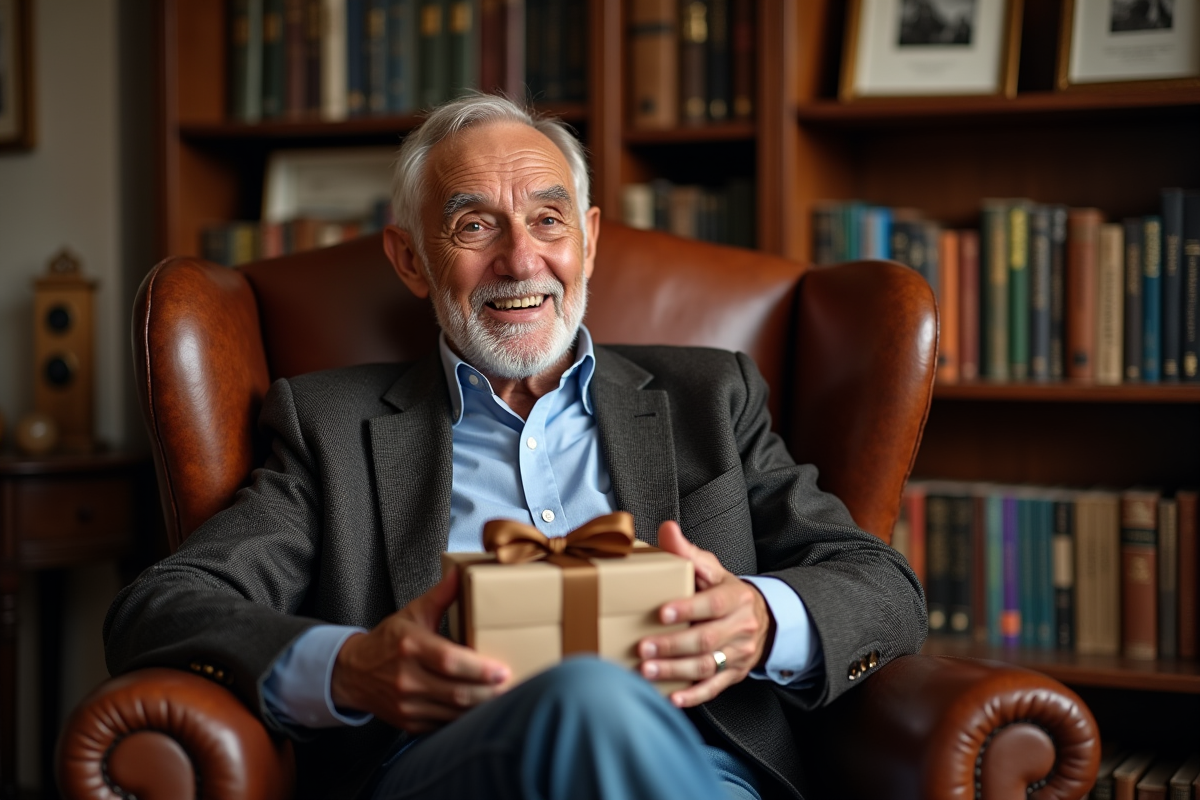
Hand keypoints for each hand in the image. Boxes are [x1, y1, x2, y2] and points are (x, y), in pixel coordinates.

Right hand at [331, 568, 510, 732]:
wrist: (354, 672)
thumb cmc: (390, 639)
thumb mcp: (413, 612)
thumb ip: (441, 594)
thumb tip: (463, 571)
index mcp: (410, 646)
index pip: (449, 661)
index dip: (479, 669)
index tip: (503, 669)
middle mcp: (406, 677)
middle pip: (456, 692)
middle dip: (489, 692)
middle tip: (512, 685)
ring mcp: (406, 704)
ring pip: (452, 713)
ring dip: (480, 708)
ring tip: (503, 698)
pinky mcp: (409, 723)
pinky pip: (443, 724)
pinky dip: (464, 719)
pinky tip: (480, 710)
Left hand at [637, 521, 773, 707]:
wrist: (760, 619)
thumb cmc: (725, 591)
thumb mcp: (712, 568)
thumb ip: (687, 552)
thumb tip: (666, 529)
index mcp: (736, 597)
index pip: (713, 604)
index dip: (688, 609)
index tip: (661, 612)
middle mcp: (740, 626)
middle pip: (707, 639)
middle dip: (673, 645)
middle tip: (643, 648)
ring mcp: (738, 653)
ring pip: (707, 665)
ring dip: (675, 671)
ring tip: (646, 671)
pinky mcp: (732, 674)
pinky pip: (714, 688)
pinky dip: (693, 696)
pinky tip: (672, 697)